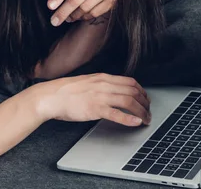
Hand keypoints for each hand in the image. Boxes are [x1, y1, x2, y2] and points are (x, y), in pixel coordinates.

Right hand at [31, 73, 151, 126]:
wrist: (51, 96)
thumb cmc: (65, 91)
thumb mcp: (87, 82)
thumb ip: (100, 85)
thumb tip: (110, 91)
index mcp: (103, 77)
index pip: (130, 82)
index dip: (142, 91)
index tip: (145, 98)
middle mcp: (104, 85)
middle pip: (133, 91)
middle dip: (145, 102)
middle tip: (149, 111)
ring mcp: (100, 96)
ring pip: (129, 102)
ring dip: (141, 112)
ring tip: (146, 119)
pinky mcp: (95, 108)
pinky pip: (117, 114)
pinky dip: (129, 118)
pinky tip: (136, 123)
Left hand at [48, 0, 115, 26]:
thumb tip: (50, 5)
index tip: (50, 7)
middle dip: (63, 12)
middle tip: (54, 21)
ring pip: (85, 8)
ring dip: (74, 15)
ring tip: (68, 17)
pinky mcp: (112, 0)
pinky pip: (94, 13)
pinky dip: (84, 17)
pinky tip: (80, 15)